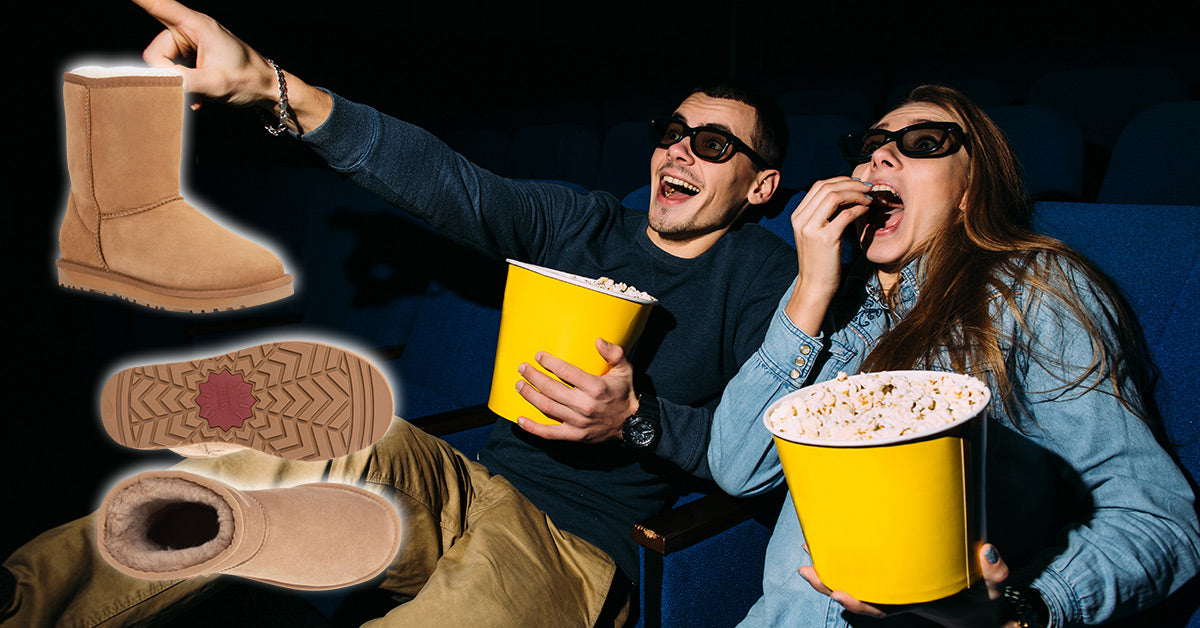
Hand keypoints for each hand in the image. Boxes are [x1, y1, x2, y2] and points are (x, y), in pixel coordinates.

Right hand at [132, 0, 276, 107]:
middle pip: (156, 50)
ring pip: (163, 63)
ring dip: (176, 83)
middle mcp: (191, 30)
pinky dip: (181, 85)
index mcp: (197, 26)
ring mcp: (191, 43)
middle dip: (167, 75)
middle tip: (189, 93)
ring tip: (197, 97)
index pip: (159, 4)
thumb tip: (158, 83)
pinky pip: (173, 69)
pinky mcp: (192, 55)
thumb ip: (184, 82)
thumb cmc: (249, 80)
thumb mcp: (217, 84)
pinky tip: (196, 97)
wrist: (268, 89)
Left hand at [513, 338, 637, 442]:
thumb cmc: (624, 394)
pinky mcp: (574, 435)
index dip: (549, 362)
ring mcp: (578, 422)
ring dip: (529, 395)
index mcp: (596, 387)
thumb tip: (598, 340)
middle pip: (551, 388)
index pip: (566, 372)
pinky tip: (520, 420)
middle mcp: (584, 405)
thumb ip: (614, 353)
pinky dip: (532, 428)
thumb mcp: (625, 370)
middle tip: (522, 368)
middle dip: (533, 377)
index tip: (538, 356)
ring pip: (546, 407)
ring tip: (519, 385)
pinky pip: (549, 433)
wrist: (632, 425)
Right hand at [783, 176, 872, 335]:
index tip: (857, 183)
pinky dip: (859, 208)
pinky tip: (866, 210)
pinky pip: (846, 214)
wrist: (815, 286)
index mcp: (797, 216)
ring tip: (869, 197)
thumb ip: (825, 214)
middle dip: (851, 184)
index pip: (818, 186)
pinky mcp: (826, 238)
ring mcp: (811, 228)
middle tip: (868, 187)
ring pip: (835, 196)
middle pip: (826, 187)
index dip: (840, 180)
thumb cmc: (820, 260)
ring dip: (856, 193)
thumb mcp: (816, 233)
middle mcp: (801, 219)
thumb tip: (847, 193)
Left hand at [799, 543, 1013, 627]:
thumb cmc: (983, 598)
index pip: (884, 607)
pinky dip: (845, 557)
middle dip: (830, 582)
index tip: (838, 594)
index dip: (860, 603)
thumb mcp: (993, 587)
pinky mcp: (894, 572)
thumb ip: (993, 571)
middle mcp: (900, 595)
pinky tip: (827, 541)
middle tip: (805, 567)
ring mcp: (895, 585)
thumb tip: (986, 549)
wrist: (978, 610)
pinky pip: (865, 568)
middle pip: (859, 593)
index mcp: (918, 601)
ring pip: (856, 580)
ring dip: (829, 567)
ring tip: (806, 550)